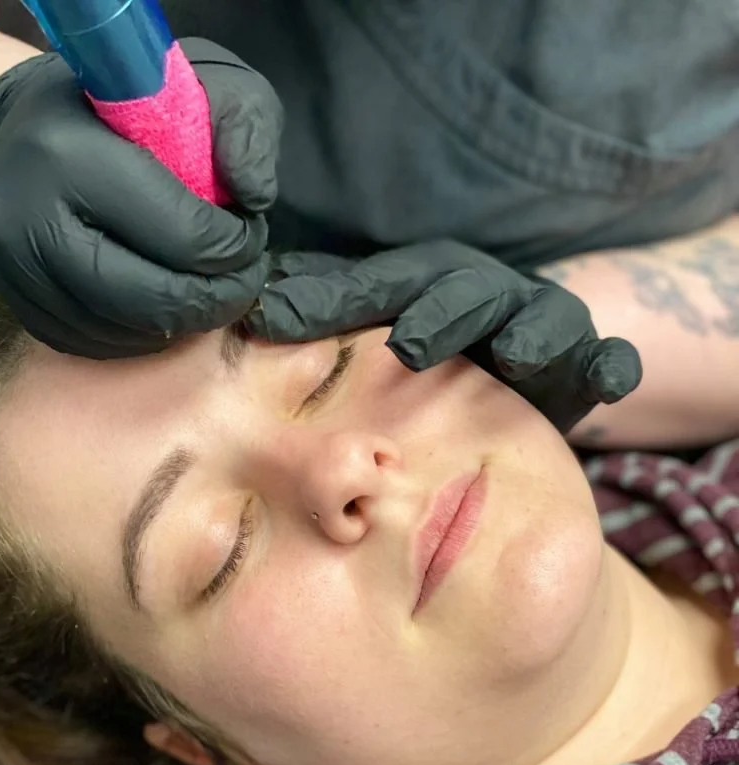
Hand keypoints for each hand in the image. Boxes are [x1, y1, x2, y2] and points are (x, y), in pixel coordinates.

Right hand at [0, 39, 281, 356]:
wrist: (31, 129)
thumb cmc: (125, 107)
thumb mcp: (198, 82)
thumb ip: (242, 124)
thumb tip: (255, 198)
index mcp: (71, 153)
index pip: (183, 235)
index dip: (236, 247)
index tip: (249, 235)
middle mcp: (32, 219)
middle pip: (156, 299)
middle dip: (220, 298)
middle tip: (244, 279)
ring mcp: (21, 271)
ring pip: (131, 331)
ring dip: (188, 321)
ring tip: (210, 288)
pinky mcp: (24, 307)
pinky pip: (101, 345)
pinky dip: (148, 334)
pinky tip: (168, 303)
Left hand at [246, 243, 641, 432]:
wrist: (524, 372)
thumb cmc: (439, 352)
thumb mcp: (384, 331)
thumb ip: (333, 315)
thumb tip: (252, 306)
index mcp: (427, 286)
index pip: (375, 287)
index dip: (330, 300)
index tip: (272, 320)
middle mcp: (485, 296)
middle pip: (465, 294)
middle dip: (442, 315)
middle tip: (409, 347)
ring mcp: (540, 326)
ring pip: (544, 319)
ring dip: (533, 335)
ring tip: (516, 356)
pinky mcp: (584, 365)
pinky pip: (606, 358)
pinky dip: (611, 364)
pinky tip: (609, 379)